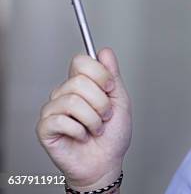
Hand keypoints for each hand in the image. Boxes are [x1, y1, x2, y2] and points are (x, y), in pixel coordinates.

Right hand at [36, 48, 131, 189]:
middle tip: (105, 115)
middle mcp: (66, 94)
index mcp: (83, 84)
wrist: (106, 163)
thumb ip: (112, 75)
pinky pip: (61, 120)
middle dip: (101, 102)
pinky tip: (82, 136)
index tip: (110, 88)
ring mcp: (53, 110)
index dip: (100, 73)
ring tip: (96, 128)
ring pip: (73, 101)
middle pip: (78, 81)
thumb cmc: (113, 135)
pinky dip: (80, 130)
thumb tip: (105, 52)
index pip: (81, 61)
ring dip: (93, 119)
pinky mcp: (45, 127)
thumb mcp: (121, 100)